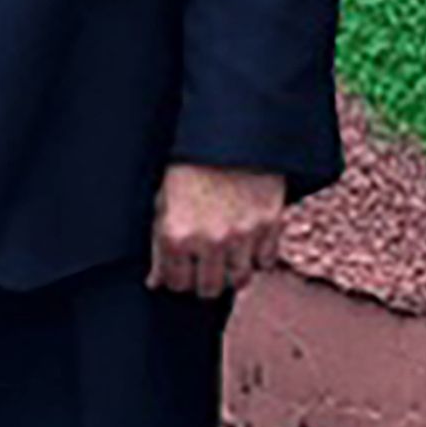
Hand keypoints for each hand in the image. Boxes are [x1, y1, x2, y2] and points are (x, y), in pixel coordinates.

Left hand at [149, 162, 287, 299]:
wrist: (231, 136)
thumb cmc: (192, 167)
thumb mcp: (164, 202)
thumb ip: (159, 246)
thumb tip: (156, 282)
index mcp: (176, 234)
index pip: (177, 284)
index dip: (180, 277)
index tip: (184, 268)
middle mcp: (209, 240)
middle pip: (209, 289)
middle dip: (205, 281)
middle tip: (206, 266)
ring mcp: (242, 235)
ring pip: (240, 281)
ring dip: (233, 273)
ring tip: (228, 258)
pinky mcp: (269, 225)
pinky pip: (266, 261)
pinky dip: (258, 257)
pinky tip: (249, 243)